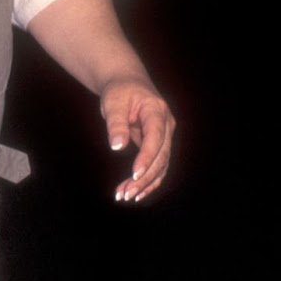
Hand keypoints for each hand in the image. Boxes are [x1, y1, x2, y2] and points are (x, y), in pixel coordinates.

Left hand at [101, 78, 174, 203]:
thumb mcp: (113, 102)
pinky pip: (156, 166)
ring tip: (124, 196)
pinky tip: (134, 192)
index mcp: (157, 111)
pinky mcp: (159, 145)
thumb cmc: (119, 91)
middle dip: (144, 177)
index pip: (155, 137)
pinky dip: (146, 181)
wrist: (127, 84)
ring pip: (161, 165)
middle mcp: (167, 125)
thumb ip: (116, 123)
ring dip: (145, 183)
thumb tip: (117, 146)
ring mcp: (165, 136)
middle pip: (161, 156)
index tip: (134, 175)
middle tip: (125, 194)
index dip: (147, 157)